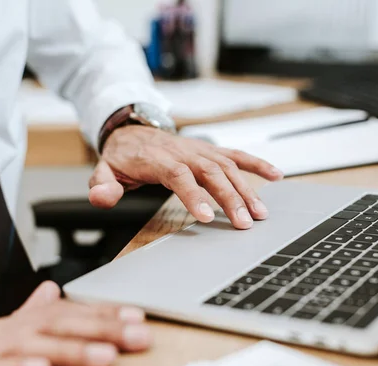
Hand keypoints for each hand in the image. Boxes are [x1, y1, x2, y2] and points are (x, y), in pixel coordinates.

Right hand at [0, 282, 150, 365]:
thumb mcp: (1, 344)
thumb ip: (28, 318)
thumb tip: (51, 291)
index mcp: (15, 328)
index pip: (65, 314)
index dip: (102, 314)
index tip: (137, 317)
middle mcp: (0, 334)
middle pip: (56, 324)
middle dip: (101, 328)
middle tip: (138, 334)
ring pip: (30, 345)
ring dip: (70, 349)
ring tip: (106, 355)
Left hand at [89, 126, 283, 229]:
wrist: (134, 129)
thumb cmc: (124, 155)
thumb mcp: (105, 170)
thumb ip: (103, 185)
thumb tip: (102, 197)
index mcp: (158, 159)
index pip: (179, 175)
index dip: (194, 195)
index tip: (208, 217)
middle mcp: (184, 152)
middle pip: (211, 173)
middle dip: (230, 198)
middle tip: (244, 223)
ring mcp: (200, 150)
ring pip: (228, 167)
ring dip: (247, 189)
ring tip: (260, 213)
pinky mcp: (211, 150)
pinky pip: (236, 155)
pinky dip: (256, 163)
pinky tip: (275, 175)